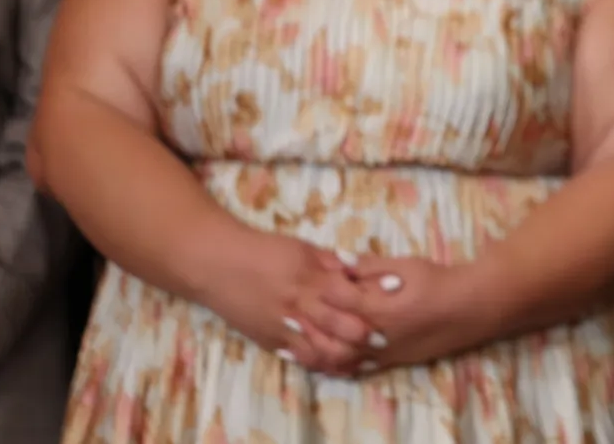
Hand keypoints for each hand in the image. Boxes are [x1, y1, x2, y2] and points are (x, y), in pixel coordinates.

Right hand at [200, 235, 375, 374]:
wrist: (217, 265)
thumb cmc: (262, 251)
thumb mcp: (301, 248)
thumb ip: (330, 262)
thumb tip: (358, 269)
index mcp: (309, 278)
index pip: (347, 293)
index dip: (372, 297)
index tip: (397, 296)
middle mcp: (298, 305)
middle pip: (337, 327)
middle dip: (363, 334)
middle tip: (385, 337)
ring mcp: (283, 326)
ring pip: (320, 350)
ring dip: (344, 356)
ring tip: (365, 358)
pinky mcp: (269, 340)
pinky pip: (299, 357)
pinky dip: (319, 362)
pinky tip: (337, 366)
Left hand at [320, 255, 492, 371]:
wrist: (472, 307)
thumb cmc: (440, 281)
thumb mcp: (407, 265)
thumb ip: (372, 264)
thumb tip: (341, 258)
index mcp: (380, 307)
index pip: (337, 297)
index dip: (325, 286)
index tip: (319, 277)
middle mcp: (378, 335)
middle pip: (334, 330)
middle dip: (321, 316)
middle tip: (313, 304)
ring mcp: (385, 353)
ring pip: (344, 354)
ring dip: (329, 342)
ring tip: (321, 329)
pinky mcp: (395, 362)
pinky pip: (362, 366)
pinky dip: (346, 359)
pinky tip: (339, 351)